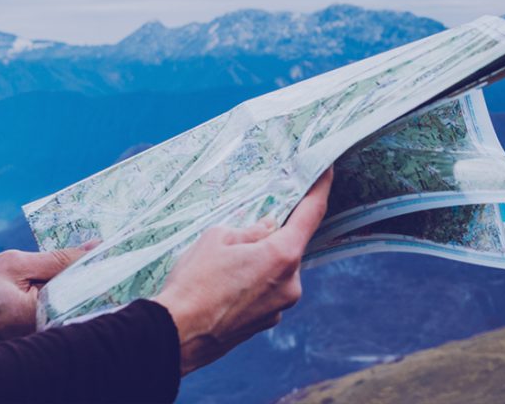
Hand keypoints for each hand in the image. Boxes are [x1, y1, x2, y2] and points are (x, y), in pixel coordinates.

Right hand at [0, 245, 93, 352]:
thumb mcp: (15, 264)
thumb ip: (57, 260)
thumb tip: (92, 249)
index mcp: (39, 319)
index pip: (84, 293)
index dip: (103, 271)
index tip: (121, 254)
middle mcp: (39, 337)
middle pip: (78, 304)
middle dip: (90, 278)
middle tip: (102, 253)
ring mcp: (32, 341)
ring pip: (66, 309)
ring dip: (74, 286)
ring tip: (82, 262)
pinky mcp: (25, 340)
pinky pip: (51, 315)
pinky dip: (57, 296)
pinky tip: (59, 279)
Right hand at [154, 169, 332, 374]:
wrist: (177, 335)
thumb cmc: (195, 282)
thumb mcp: (218, 238)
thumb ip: (250, 230)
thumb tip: (268, 228)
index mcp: (283, 255)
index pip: (311, 214)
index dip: (320, 188)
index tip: (326, 169)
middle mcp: (290, 283)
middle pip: (290, 244)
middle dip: (272, 233)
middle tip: (244, 228)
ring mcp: (280, 307)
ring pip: (277, 268)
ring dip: (260, 259)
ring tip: (224, 263)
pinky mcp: (267, 322)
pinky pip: (268, 289)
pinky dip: (254, 280)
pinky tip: (225, 283)